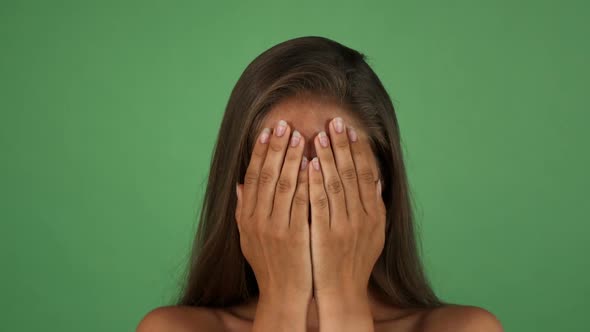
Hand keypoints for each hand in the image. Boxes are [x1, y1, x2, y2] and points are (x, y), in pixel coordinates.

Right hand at [235, 120, 311, 303]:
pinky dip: (306, 181)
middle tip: (285, 123)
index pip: (253, 177)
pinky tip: (313, 165)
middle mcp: (258, 220)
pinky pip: (302, 202)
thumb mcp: (248, 237)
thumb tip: (241, 185)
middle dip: (276, 147)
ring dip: (293, 158)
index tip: (267, 131)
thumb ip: (244, 211)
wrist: (283, 293)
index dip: (260, 152)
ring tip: (302, 136)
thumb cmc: (269, 263)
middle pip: (267, 175)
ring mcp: (276, 227)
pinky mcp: (296, 235)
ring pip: (284, 184)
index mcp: (247, 217)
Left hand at [308, 117, 385, 310]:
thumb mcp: (373, 235)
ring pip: (337, 183)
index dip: (360, 150)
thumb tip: (379, 181)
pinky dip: (316, 181)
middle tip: (335, 121)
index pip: (368, 174)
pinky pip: (320, 203)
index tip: (352, 129)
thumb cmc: (355, 261)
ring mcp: (345, 226)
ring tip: (319, 134)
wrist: (343, 292)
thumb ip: (375, 207)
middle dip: (343, 145)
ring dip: (328, 157)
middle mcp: (363, 217)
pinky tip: (310, 163)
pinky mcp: (325, 234)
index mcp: (375, 215)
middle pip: (353, 173)